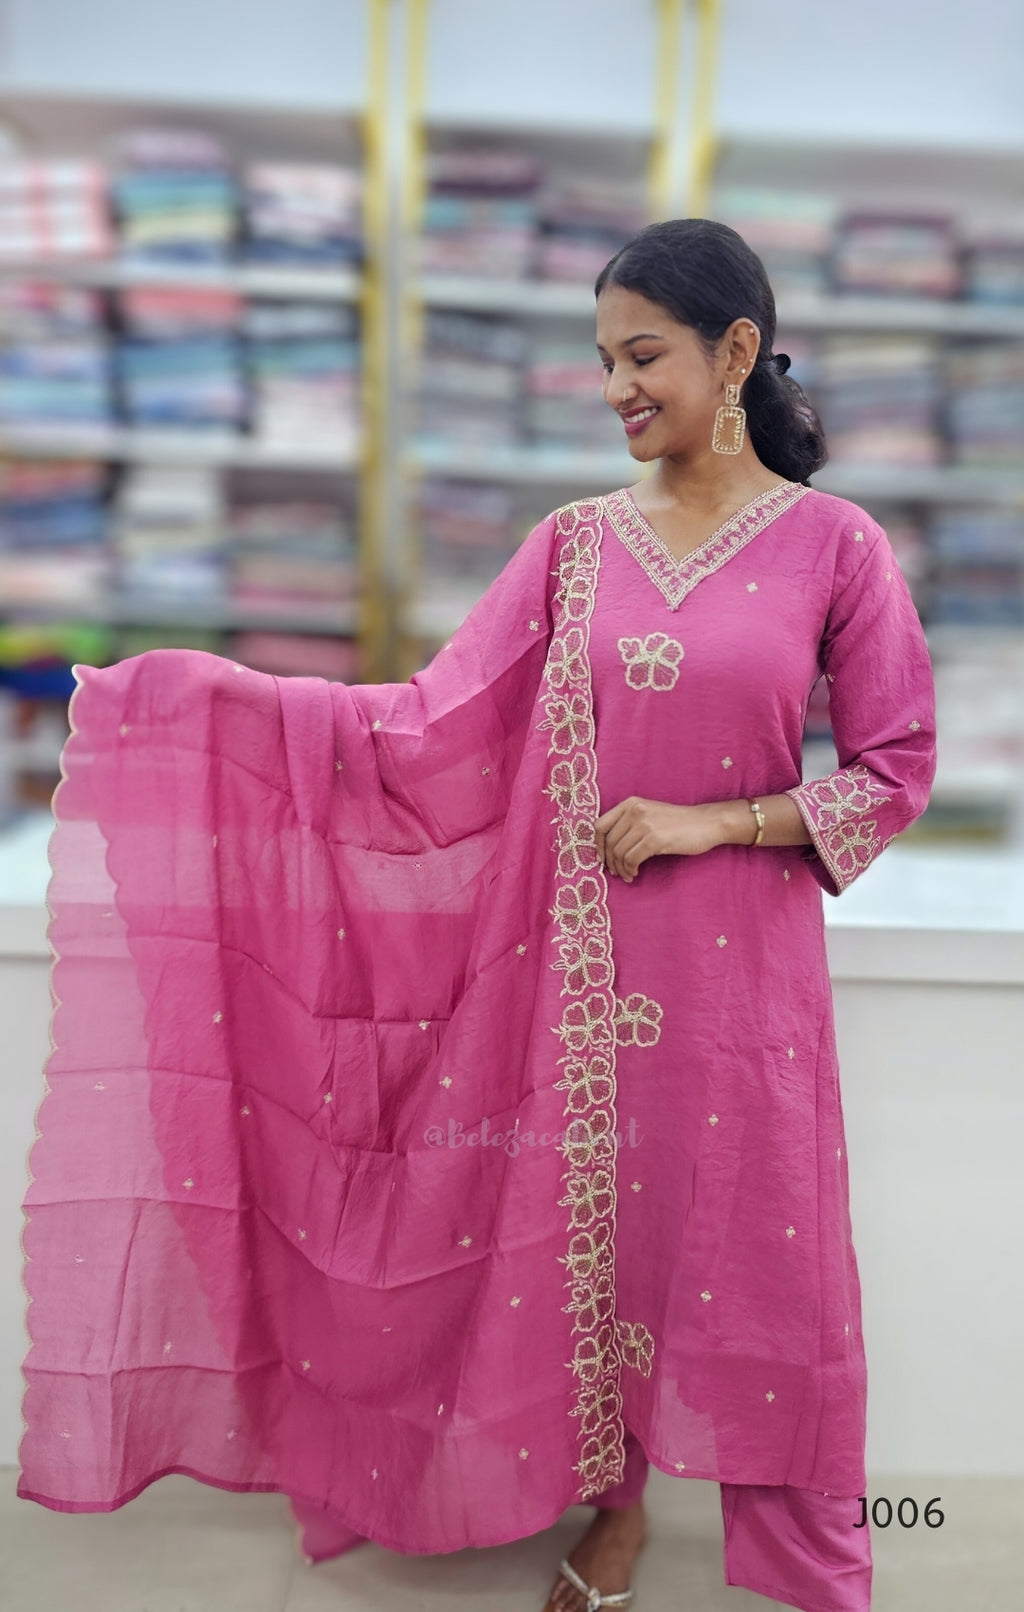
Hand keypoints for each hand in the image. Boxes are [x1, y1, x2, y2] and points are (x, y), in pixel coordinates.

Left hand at [594, 797, 722, 882]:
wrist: (706, 823)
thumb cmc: (678, 822)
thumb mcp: (649, 814)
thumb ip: (629, 823)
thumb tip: (607, 847)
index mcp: (630, 803)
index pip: (600, 825)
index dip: (597, 845)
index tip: (602, 858)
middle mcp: (635, 811)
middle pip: (609, 842)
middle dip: (610, 861)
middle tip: (616, 872)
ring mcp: (645, 824)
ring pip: (619, 853)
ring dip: (620, 868)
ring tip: (628, 874)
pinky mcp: (655, 839)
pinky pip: (631, 859)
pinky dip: (630, 870)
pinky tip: (635, 873)